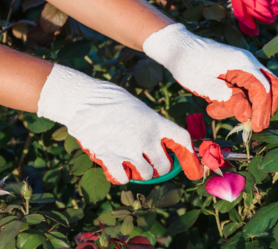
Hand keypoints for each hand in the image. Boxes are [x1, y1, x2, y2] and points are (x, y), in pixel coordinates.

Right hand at [37, 64, 203, 183]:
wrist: (85, 99)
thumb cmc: (113, 102)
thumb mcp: (140, 109)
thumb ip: (152, 128)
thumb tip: (161, 147)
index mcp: (157, 122)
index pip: (183, 140)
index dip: (190, 156)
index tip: (193, 168)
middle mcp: (147, 137)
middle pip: (165, 166)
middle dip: (159, 168)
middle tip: (150, 163)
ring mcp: (129, 149)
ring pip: (145, 175)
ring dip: (140, 173)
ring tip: (131, 162)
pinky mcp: (110, 157)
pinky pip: (123, 178)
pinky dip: (121, 176)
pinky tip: (117, 167)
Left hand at [143, 24, 277, 131]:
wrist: (178, 46)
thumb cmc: (188, 65)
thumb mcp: (205, 86)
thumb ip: (228, 99)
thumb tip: (247, 115)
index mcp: (243, 64)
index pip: (263, 90)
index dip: (262, 111)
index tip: (255, 128)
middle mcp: (249, 62)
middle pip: (272, 86)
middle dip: (265, 108)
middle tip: (253, 126)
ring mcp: (244, 65)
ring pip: (260, 89)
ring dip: (245, 105)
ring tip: (216, 110)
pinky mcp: (237, 69)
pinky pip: (246, 87)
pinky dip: (236, 100)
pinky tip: (214, 105)